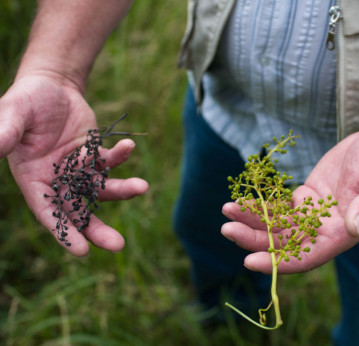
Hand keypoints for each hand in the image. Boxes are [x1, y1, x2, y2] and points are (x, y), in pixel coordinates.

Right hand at [0, 73, 147, 255]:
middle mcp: (57, 180)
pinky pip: (111, 161)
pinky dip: (121, 156)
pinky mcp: (95, 155)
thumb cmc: (26, 99)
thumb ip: (5, 132)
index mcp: (33, 179)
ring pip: (101, 189)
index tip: (82, 251)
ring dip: (122, 191)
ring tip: (142, 187)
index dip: (64, 232)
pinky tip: (129, 146)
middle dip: (98, 230)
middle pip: (78, 211)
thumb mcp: (13, 113)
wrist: (51, 85)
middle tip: (118, 245)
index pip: (48, 212)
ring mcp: (78, 169)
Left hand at [221, 129, 358, 273]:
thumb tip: (354, 228)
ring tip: (227, 209)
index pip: (306, 257)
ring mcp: (311, 216)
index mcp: (341, 235)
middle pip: (283, 243)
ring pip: (275, 225)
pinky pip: (277, 207)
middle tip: (227, 228)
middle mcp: (323, 231)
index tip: (249, 261)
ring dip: (251, 220)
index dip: (278, 262)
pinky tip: (240, 199)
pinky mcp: (304, 199)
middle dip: (254, 238)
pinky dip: (259, 205)